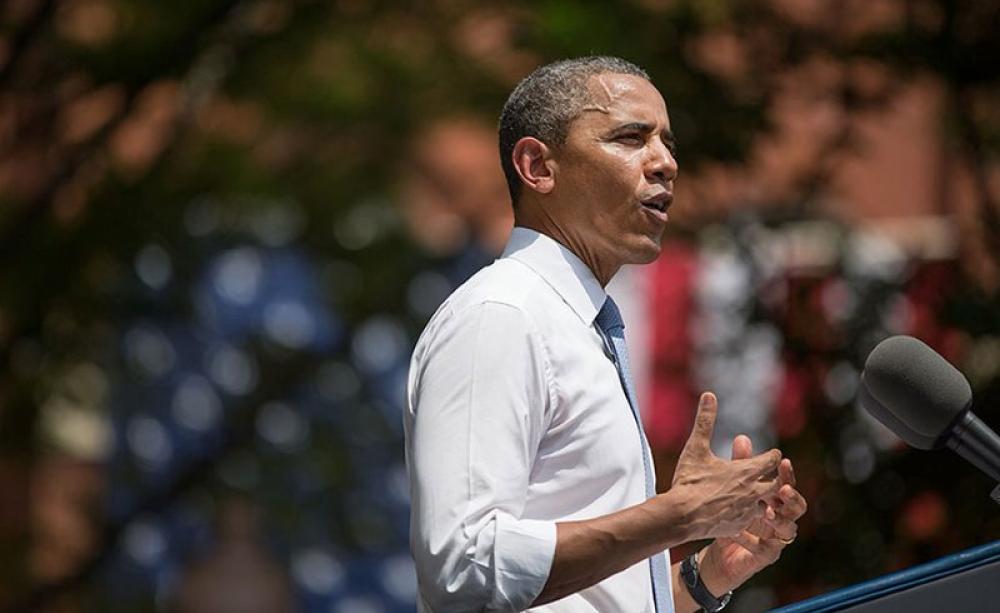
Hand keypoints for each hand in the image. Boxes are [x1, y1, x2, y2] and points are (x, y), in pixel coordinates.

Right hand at [670, 392, 782, 540]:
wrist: (682, 515)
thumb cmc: (690, 480)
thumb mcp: (696, 447)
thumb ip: (705, 421)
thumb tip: (709, 395)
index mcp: (747, 471)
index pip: (772, 460)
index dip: (771, 456)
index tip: (771, 455)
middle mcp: (753, 491)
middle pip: (777, 484)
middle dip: (774, 478)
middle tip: (769, 475)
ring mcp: (748, 512)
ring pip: (767, 505)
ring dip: (763, 500)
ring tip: (755, 497)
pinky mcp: (739, 527)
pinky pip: (751, 523)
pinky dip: (749, 517)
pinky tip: (741, 516)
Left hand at [699, 434, 807, 592]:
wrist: (715, 549)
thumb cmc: (726, 514)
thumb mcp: (732, 486)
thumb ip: (739, 463)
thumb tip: (742, 437)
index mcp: (774, 499)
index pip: (787, 483)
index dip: (787, 474)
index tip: (783, 461)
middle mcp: (779, 518)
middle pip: (797, 506)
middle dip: (793, 497)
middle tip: (783, 488)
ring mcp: (774, 538)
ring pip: (789, 530)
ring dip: (779, 519)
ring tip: (765, 511)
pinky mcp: (764, 556)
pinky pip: (765, 549)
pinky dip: (752, 540)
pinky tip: (737, 532)